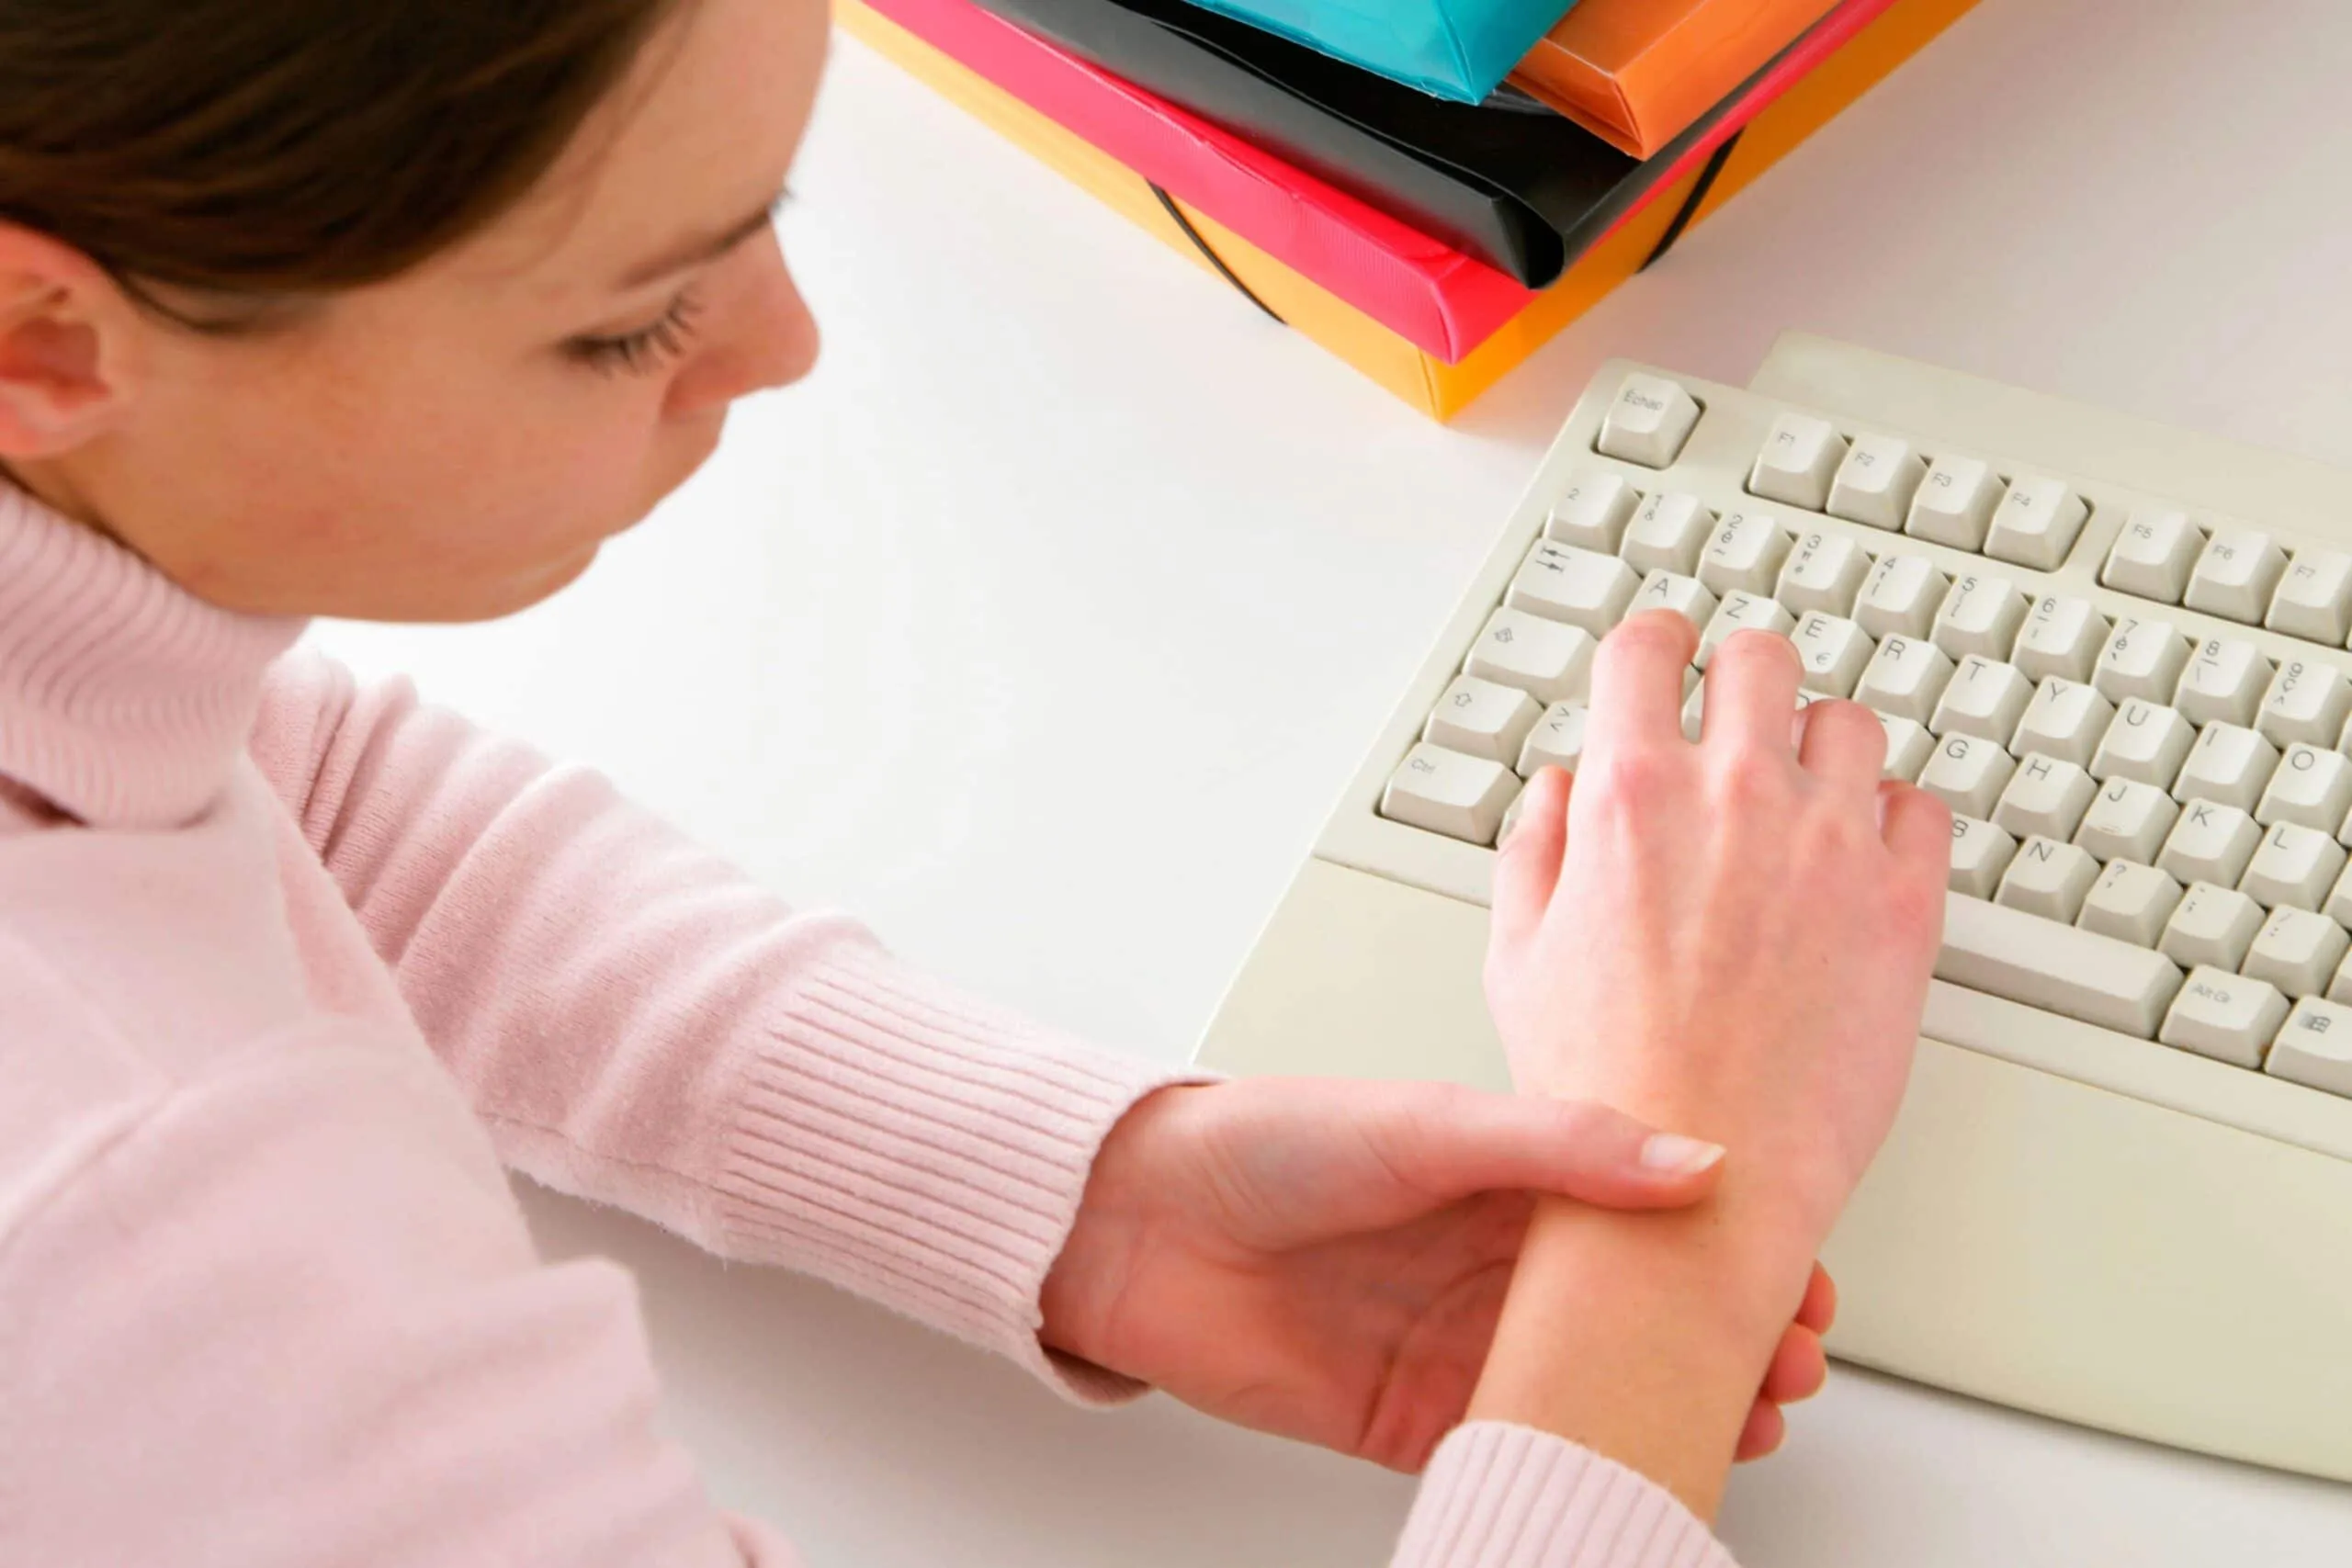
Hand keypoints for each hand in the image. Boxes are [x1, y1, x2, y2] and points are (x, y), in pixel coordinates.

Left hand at [1041, 1076, 1836, 1471]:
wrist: (1138, 1224)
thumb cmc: (1265, 1142)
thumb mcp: (1428, 1122)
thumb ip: (1562, 1147)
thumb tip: (1697, 1159)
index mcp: (1514, 1178)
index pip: (1656, 1217)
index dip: (1735, 1244)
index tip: (1803, 1273)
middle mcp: (1500, 1264)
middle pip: (1647, 1313)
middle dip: (1732, 1336)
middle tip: (1793, 1357)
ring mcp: (1466, 1345)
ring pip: (1604, 1390)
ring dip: (1682, 1405)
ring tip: (1752, 1414)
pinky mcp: (1420, 1419)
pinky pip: (1524, 1451)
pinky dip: (1588, 1464)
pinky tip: (1641, 1464)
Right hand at [1464, 613, 1946, 1514]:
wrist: (1699, 1181)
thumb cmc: (1603, 1088)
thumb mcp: (1516, 956)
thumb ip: (1536, 848)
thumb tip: (1561, 790)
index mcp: (1631, 796)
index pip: (1648, 648)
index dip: (1655, 644)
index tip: (1664, 654)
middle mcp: (1735, 797)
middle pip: (1761, 659)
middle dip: (1744, 679)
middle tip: (1743, 712)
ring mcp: (1829, 843)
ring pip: (1852, 723)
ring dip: (1824, 747)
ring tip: (1810, 793)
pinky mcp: (1902, 903)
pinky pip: (1922, 809)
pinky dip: (1893, 818)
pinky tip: (1861, 854)